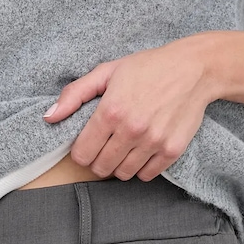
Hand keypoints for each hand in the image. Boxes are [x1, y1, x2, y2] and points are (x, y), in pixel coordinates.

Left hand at [43, 34, 216, 179]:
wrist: (194, 69)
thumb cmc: (148, 67)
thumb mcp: (108, 71)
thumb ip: (75, 94)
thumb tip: (49, 117)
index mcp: (110, 111)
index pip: (82, 154)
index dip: (81, 152)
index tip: (88, 144)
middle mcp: (130, 130)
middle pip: (101, 168)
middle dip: (98, 160)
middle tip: (106, 146)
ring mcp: (153, 142)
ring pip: (123, 174)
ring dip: (119, 166)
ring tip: (124, 149)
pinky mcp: (172, 150)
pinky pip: (147, 175)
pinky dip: (141, 168)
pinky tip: (142, 152)